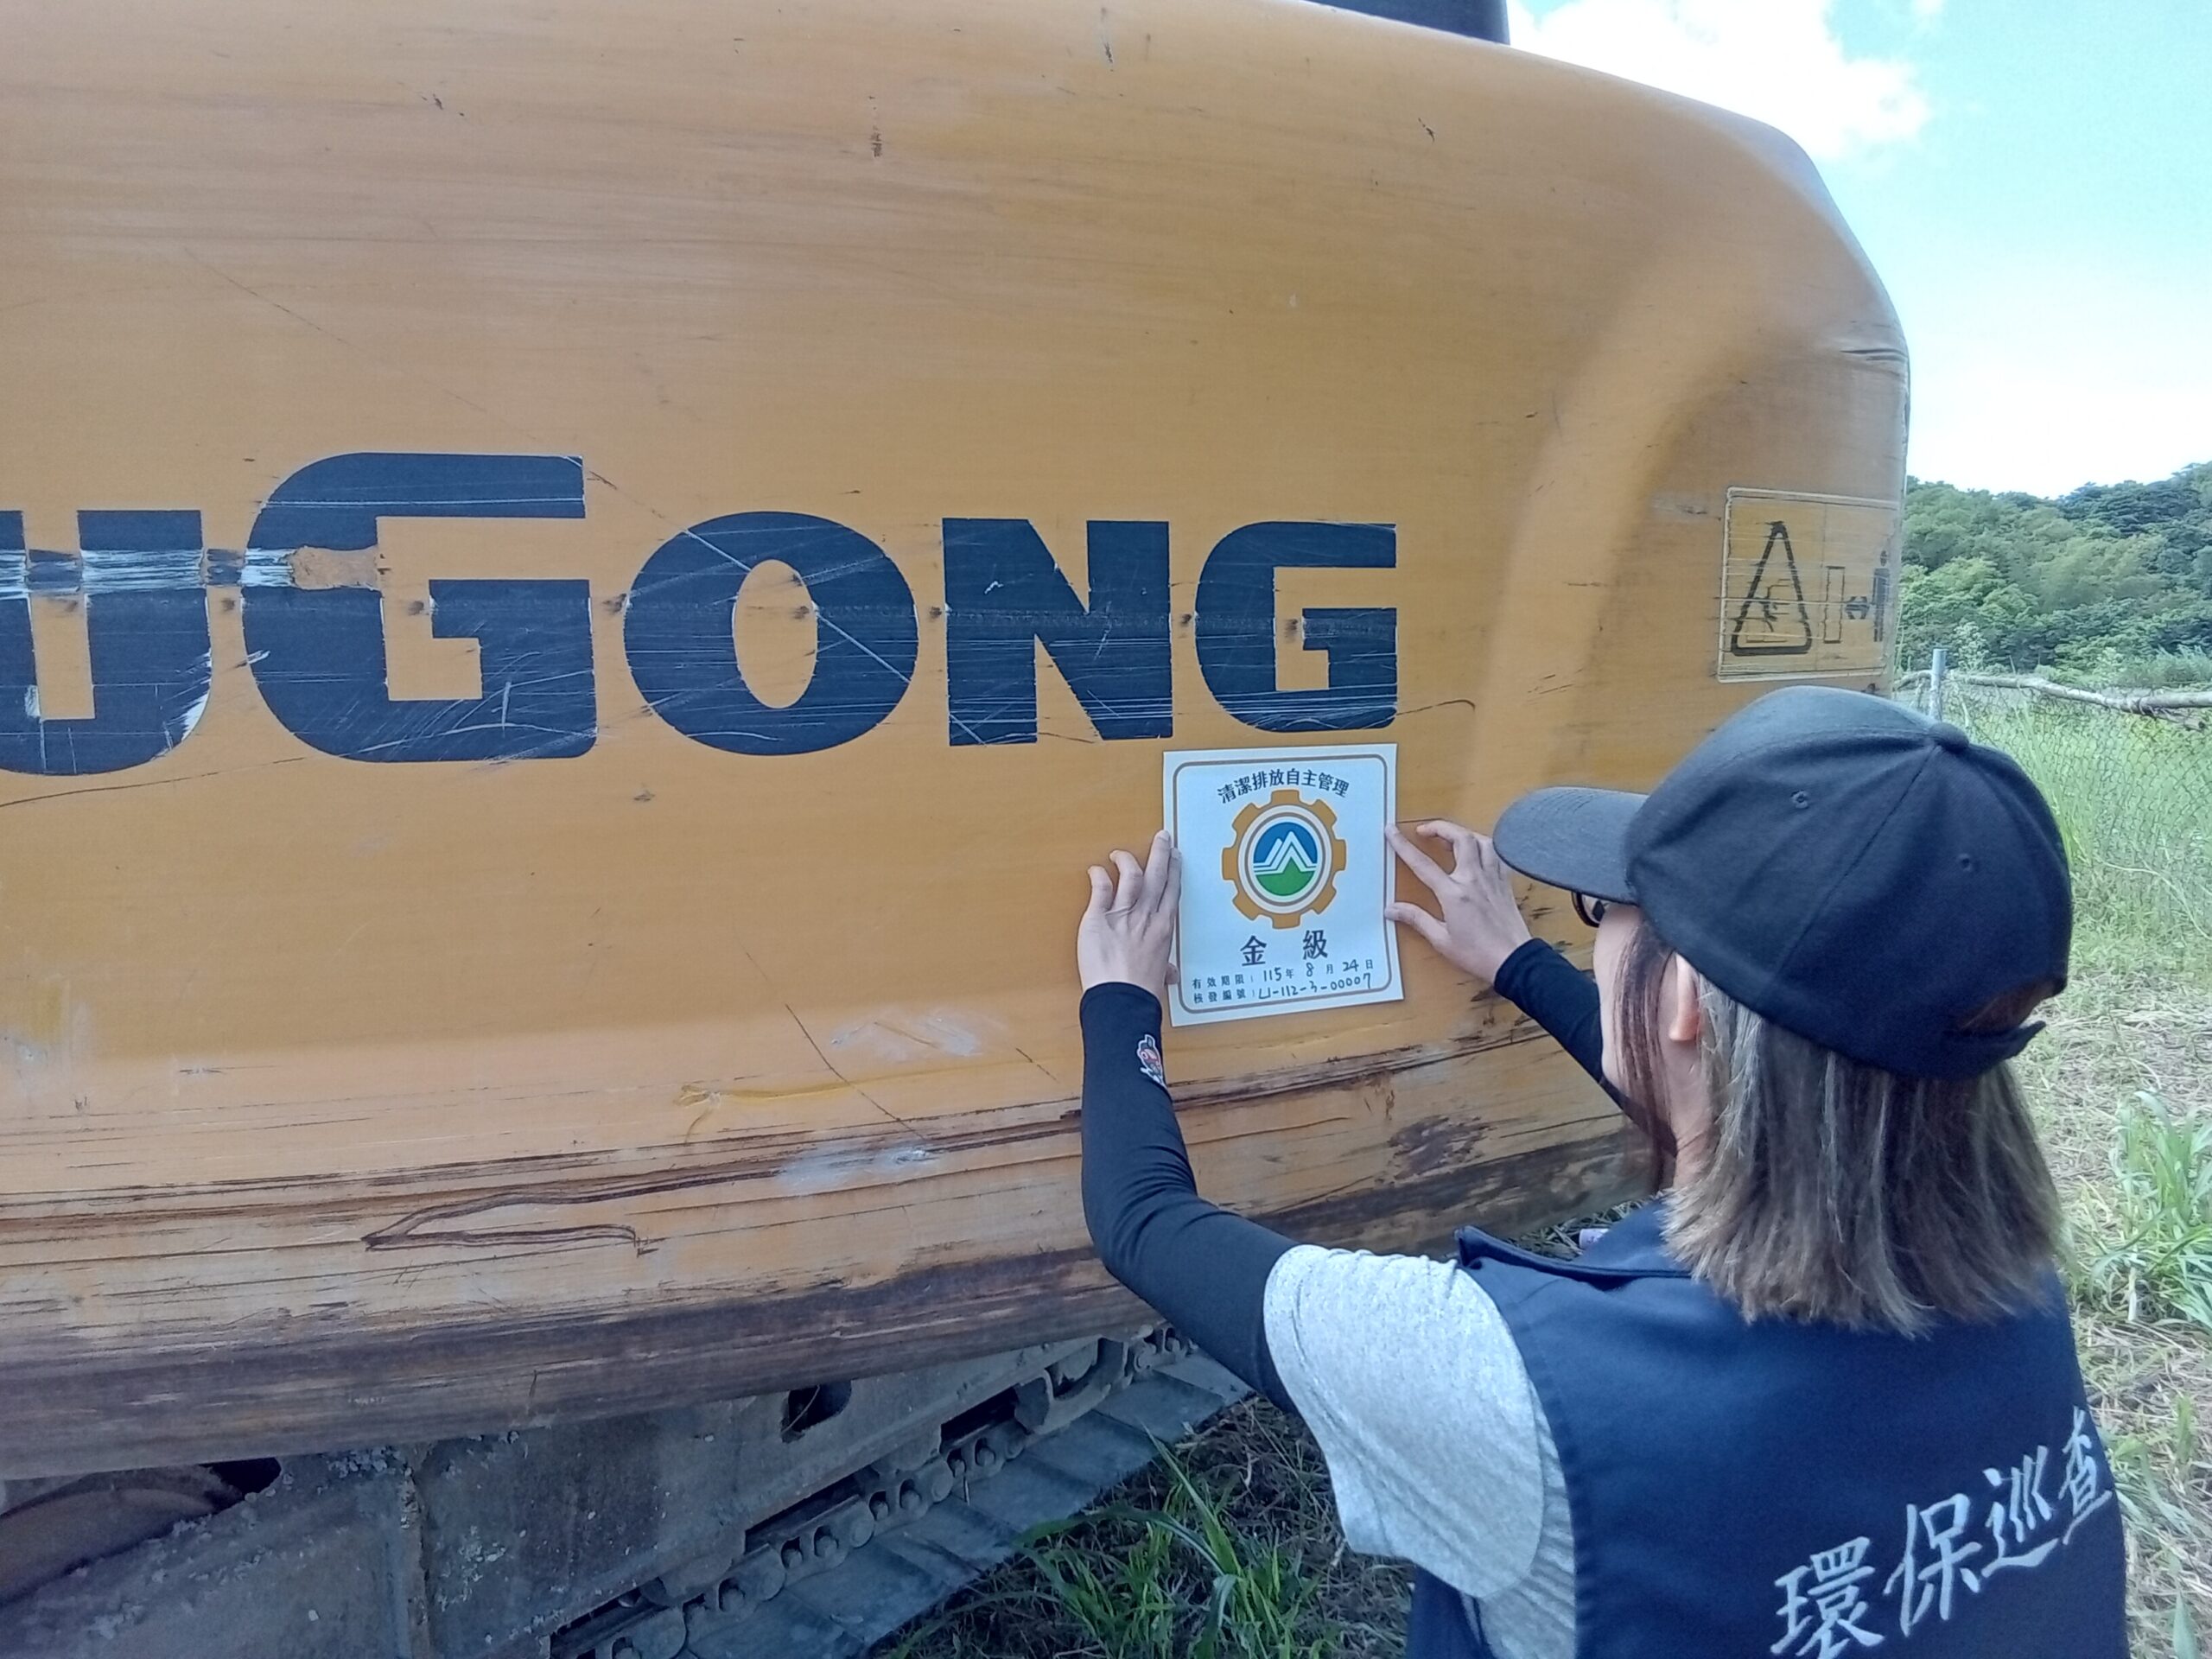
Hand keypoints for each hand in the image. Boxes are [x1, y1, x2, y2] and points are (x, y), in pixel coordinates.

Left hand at [1078, 830, 1178, 1003]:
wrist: (1122, 999)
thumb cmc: (1142, 991)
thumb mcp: (1159, 977)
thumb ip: (1164, 969)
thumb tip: (1170, 974)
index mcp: (1163, 928)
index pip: (1171, 892)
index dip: (1174, 871)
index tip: (1175, 857)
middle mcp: (1146, 916)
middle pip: (1156, 876)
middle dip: (1160, 854)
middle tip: (1162, 838)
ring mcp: (1123, 914)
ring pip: (1131, 876)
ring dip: (1127, 860)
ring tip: (1121, 853)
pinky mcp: (1098, 918)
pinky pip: (1100, 889)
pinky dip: (1098, 876)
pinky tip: (1096, 870)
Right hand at [1386, 820, 1531, 985]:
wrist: (1514, 960)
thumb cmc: (1477, 954)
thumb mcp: (1441, 940)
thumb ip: (1416, 919)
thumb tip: (1391, 909)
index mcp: (1454, 894)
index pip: (1423, 863)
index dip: (1403, 845)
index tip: (1392, 831)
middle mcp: (1474, 879)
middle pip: (1460, 838)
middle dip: (1440, 827)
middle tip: (1425, 831)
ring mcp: (1492, 878)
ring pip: (1482, 840)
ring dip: (1464, 833)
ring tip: (1451, 838)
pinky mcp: (1505, 883)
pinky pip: (1497, 854)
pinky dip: (1484, 847)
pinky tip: (1477, 853)